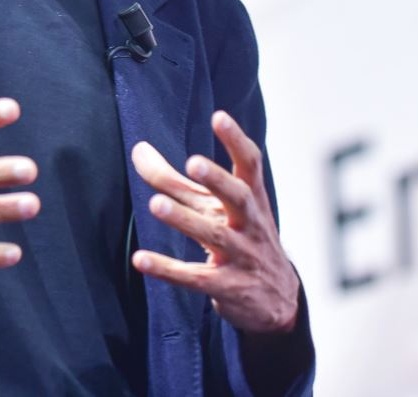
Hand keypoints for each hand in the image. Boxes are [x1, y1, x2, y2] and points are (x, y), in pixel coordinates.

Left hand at [130, 111, 298, 333]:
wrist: (278, 301)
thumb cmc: (239, 237)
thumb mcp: (215, 208)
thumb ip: (176, 180)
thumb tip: (138, 149)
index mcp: (252, 199)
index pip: (250, 165)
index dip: (236, 141)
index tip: (220, 116)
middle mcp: (250, 225)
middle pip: (239, 198)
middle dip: (218, 180)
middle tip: (193, 162)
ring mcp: (242, 258)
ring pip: (216, 237)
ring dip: (185, 220)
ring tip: (156, 205)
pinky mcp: (226, 288)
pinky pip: (196, 278)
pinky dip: (168, 270)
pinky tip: (140, 260)